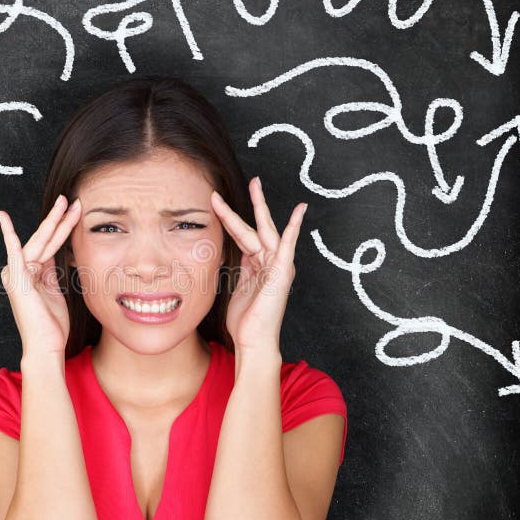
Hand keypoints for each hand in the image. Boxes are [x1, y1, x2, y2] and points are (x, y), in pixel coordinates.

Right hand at [0, 195, 81, 358]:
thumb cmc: (51, 325)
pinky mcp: (17, 279)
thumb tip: (54, 258)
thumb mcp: (55, 292)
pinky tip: (4, 220)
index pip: (50, 244)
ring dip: (53, 221)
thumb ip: (51, 273)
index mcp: (33, 272)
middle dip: (59, 218)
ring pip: (39, 241)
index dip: (63, 227)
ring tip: (65, 204)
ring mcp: (17, 273)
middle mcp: (23, 270)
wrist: (46, 345)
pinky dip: (9, 236)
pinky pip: (14, 253)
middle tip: (70, 199)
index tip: (74, 211)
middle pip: (45, 239)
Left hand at [210, 177, 306, 355]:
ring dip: (260, 206)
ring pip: (266, 230)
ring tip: (257, 184)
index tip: (219, 201)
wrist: (253, 340)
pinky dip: (293, 228)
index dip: (231, 217)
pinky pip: (288, 246)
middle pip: (257, 226)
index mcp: (256, 264)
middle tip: (252, 179)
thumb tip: (229, 256)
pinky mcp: (282, 273)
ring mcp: (277, 266)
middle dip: (253, 202)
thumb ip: (238, 269)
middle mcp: (269, 262)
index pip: (243, 234)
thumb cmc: (245, 320)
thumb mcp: (236, 287)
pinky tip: (299, 212)